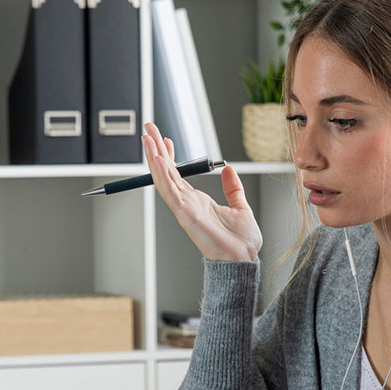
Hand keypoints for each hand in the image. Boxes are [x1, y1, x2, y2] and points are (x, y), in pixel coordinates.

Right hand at [142, 122, 262, 261]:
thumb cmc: (241, 243)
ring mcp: (184, 208)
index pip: (178, 175)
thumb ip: (234, 189)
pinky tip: (158, 160)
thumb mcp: (241, 207)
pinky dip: (163, 176)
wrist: (243, 260)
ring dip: (155, 158)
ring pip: (164, 179)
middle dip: (157, 150)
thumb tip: (229, 170)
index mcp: (199, 202)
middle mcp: (188, 203)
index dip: (171, 156)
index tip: (166, 139)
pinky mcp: (185, 214)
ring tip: (147, 139)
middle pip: (167, 172)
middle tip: (149, 129)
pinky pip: (170, 192)